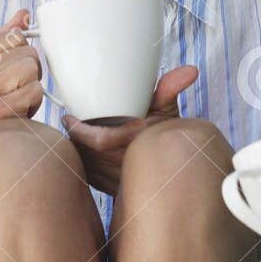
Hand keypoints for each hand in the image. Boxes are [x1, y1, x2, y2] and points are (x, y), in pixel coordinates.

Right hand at [0, 9, 43, 131]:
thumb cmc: (1, 100)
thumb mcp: (1, 65)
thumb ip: (9, 38)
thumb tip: (23, 14)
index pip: (16, 35)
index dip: (22, 53)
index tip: (9, 72)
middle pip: (28, 52)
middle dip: (30, 71)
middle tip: (16, 89)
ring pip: (32, 68)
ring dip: (33, 86)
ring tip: (18, 98)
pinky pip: (35, 90)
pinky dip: (34, 101)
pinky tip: (20, 111)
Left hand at [63, 66, 198, 195]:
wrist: (173, 168)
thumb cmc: (165, 134)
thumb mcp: (167, 110)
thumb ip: (169, 89)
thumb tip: (191, 70)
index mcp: (136, 143)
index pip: (99, 141)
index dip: (79, 130)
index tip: (69, 117)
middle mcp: (126, 165)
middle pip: (87, 154)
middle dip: (75, 138)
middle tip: (69, 124)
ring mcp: (118, 182)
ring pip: (86, 167)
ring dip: (78, 151)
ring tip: (74, 136)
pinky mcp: (112, 191)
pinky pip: (89, 178)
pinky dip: (84, 165)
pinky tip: (82, 153)